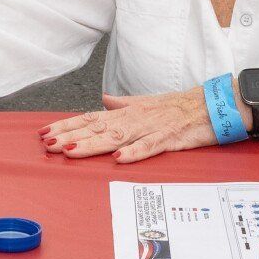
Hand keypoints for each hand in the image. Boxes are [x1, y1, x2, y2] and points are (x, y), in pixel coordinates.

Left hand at [40, 88, 232, 163]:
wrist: (214, 104)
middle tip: (48, 144)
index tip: (45, 132)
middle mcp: (135, 118)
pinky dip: (135, 152)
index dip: (67, 125)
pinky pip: (151, 146)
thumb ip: (123, 104)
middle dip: (71, 136)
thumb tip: (102, 100)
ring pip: (118, 136)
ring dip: (93, 144)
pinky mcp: (170, 138)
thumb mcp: (147, 103)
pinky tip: (119, 158)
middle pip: (98, 127)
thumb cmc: (180, 106)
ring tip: (71, 150)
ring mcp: (152, 127)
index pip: (91, 118)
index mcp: (128, 112)